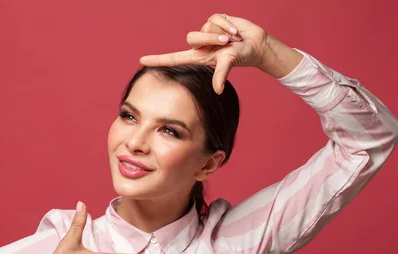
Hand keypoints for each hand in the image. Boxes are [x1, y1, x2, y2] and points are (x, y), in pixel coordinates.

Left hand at [139, 14, 268, 93]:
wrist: (255, 44)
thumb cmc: (241, 56)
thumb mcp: (229, 64)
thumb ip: (221, 74)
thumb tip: (218, 90)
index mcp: (199, 56)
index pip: (173, 58)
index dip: (158, 59)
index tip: (141, 61)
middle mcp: (200, 44)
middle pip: (192, 37)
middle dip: (211, 38)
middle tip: (227, 42)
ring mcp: (207, 31)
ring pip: (205, 27)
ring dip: (221, 32)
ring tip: (233, 38)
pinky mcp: (215, 20)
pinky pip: (216, 18)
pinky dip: (227, 24)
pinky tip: (235, 30)